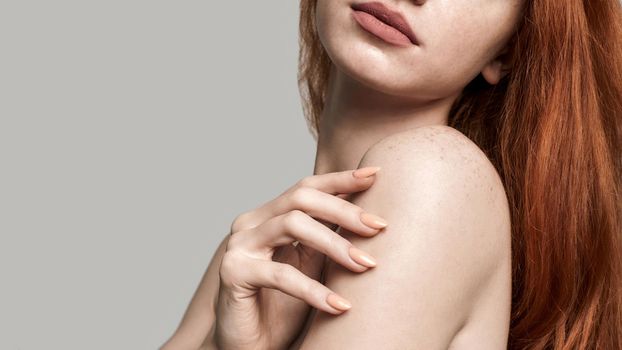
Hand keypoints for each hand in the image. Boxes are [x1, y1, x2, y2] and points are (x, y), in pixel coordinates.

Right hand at [212, 166, 387, 349]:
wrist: (249, 345)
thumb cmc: (282, 307)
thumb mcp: (310, 266)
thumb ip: (326, 238)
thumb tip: (367, 215)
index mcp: (268, 217)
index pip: (306, 188)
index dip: (340, 179)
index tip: (376, 175)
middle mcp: (251, 223)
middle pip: (301, 198)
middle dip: (344, 209)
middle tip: (379, 226)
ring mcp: (240, 245)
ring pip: (293, 224)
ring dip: (335, 244)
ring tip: (366, 265)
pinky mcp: (233, 272)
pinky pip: (281, 274)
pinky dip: (314, 290)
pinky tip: (339, 305)